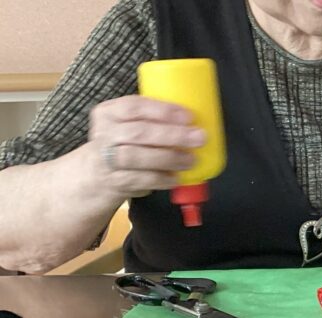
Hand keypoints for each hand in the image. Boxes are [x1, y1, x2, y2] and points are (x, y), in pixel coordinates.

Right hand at [85, 96, 204, 198]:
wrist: (97, 174)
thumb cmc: (124, 144)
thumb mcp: (129, 124)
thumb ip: (152, 120)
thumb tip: (193, 122)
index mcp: (108, 113)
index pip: (133, 106)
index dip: (162, 111)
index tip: (189, 116)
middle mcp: (104, 134)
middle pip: (138, 132)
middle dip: (172, 135)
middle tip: (199, 138)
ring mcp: (106, 159)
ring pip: (136, 156)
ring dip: (168, 158)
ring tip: (190, 160)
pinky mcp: (115, 181)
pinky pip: (140, 179)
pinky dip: (161, 178)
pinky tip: (176, 177)